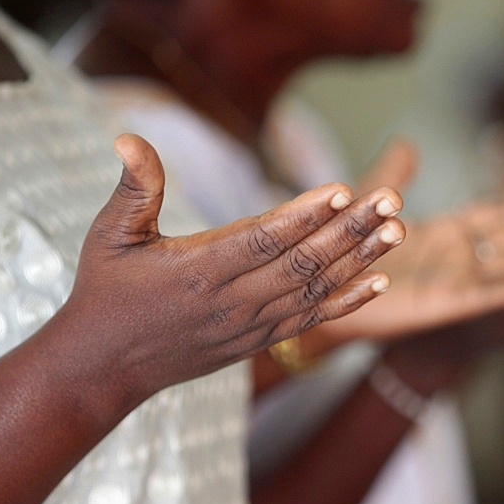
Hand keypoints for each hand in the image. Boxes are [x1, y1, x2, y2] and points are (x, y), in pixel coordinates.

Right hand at [53, 134, 405, 404]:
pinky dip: (348, 302)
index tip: (343, 190)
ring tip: (397, 228)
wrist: (105, 367)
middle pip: (302, 263)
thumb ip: (134, 189)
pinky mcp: (259, 341)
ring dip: (360, 260)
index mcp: (197, 271)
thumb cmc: (106, 293)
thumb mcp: (109, 237)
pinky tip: (380, 280)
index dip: (304, 216)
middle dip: (350, 229)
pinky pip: (312, 320)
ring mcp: (250, 325)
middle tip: (390, 198)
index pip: (261, 240)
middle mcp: (231, 302)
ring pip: (316, 290)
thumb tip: (128, 136)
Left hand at [318, 152, 503, 343]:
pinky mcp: (445, 306)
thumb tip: (407, 142)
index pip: (501, 215)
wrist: (317, 294)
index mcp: (447, 235)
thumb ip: (391, 175)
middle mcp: (460, 258)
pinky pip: (490, 295)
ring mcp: (456, 282)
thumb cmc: (343, 253)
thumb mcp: (368, 204)